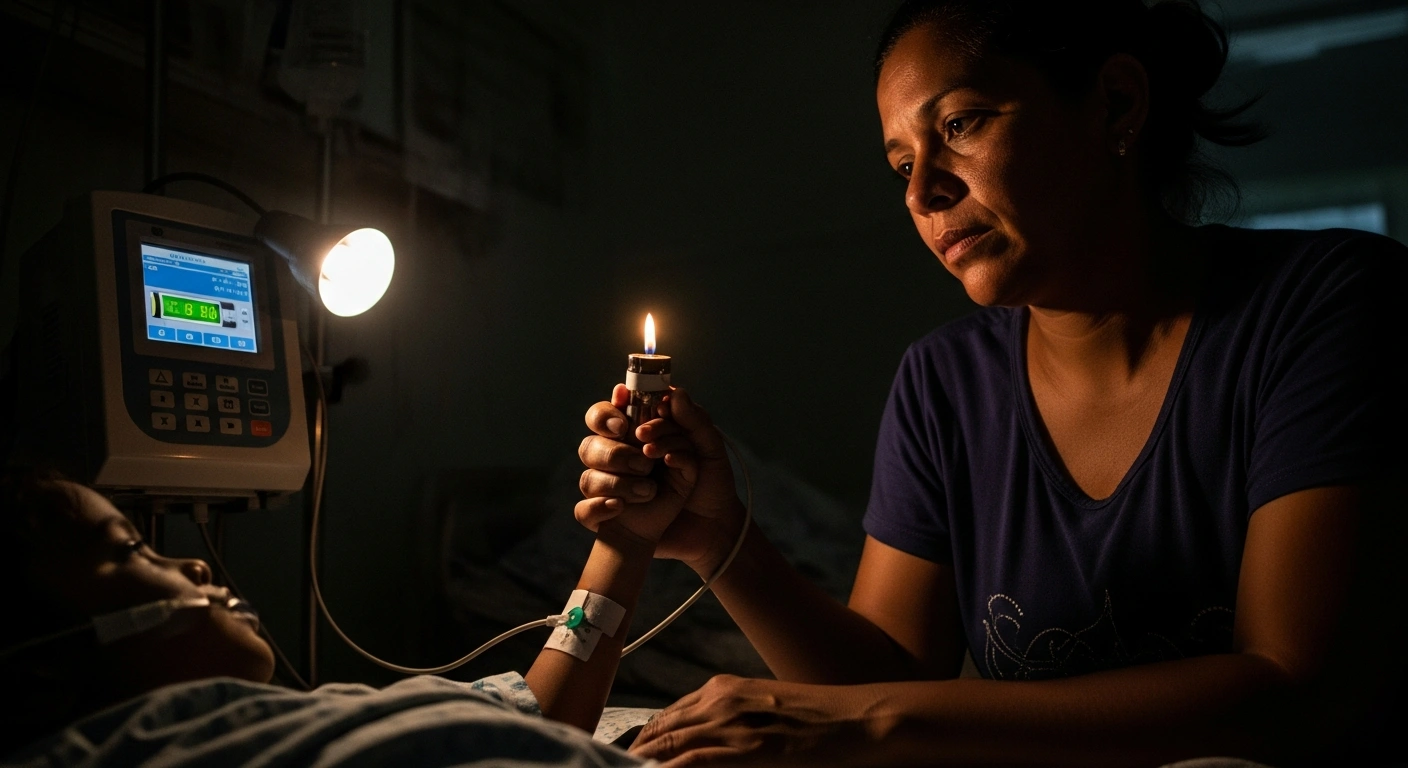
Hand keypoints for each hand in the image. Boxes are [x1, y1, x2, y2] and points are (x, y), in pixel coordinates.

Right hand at [576, 385, 741, 571]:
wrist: (711, 529)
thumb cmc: (710, 484)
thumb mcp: (710, 450)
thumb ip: (694, 420)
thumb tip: (674, 392)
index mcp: (638, 435)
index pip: (608, 414)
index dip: (610, 413)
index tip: (626, 422)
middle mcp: (619, 458)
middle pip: (591, 443)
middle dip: (615, 450)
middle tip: (645, 457)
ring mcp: (610, 488)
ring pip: (588, 476)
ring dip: (617, 481)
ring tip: (650, 490)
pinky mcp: (606, 516)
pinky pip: (584, 510)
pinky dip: (599, 507)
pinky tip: (620, 507)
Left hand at [629, 675, 874, 765]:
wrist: (855, 719)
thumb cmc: (817, 719)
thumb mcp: (765, 709)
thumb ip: (731, 721)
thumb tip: (705, 744)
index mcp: (722, 688)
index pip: (667, 716)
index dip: (644, 740)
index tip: (629, 758)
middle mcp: (719, 701)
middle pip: (660, 731)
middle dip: (635, 755)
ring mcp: (731, 724)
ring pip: (668, 746)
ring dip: (643, 764)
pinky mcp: (746, 749)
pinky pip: (692, 762)